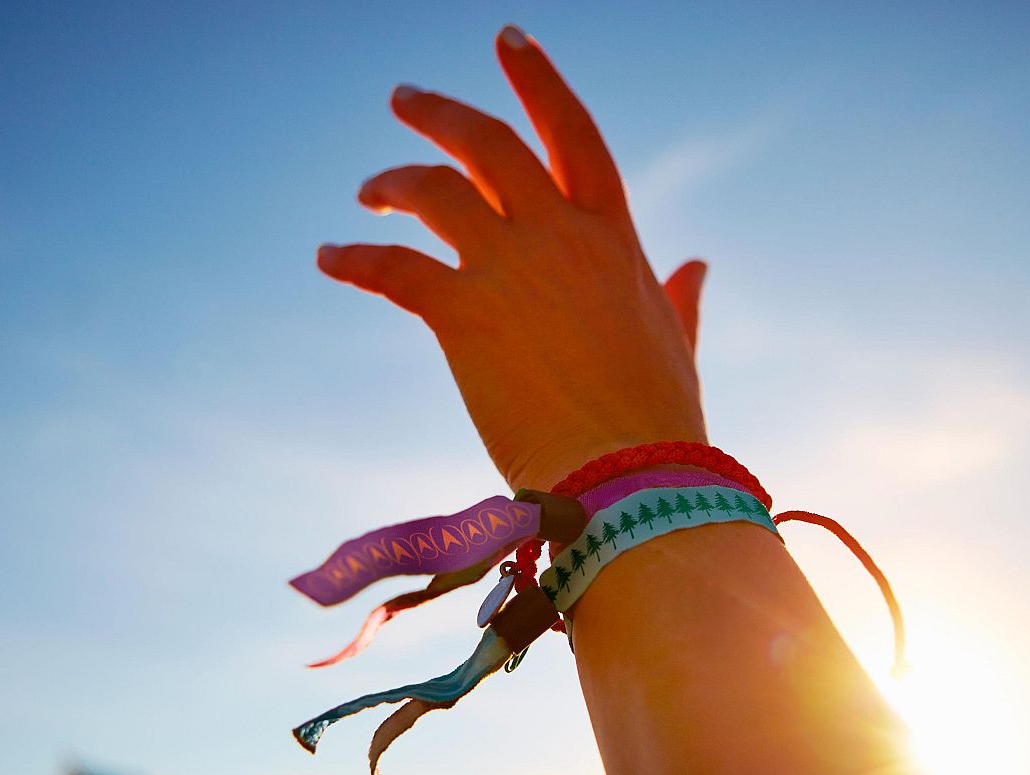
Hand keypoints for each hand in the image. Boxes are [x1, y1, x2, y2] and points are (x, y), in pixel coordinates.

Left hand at [318, 25, 708, 490]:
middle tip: (405, 100)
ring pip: (434, 191)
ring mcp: (509, 268)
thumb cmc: (658, 421)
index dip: (539, 80)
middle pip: (488, 143)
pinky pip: (393, 266)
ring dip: (393, 179)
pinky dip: (355, 257)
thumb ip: (678, 297)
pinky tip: (331, 256)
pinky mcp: (463, 314)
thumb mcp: (675, 342)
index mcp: (611, 237)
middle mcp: (558, 235)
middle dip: (440, 114)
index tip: (509, 39)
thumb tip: (698, 264)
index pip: (573, 132)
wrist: (628, 475)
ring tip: (367, 190)